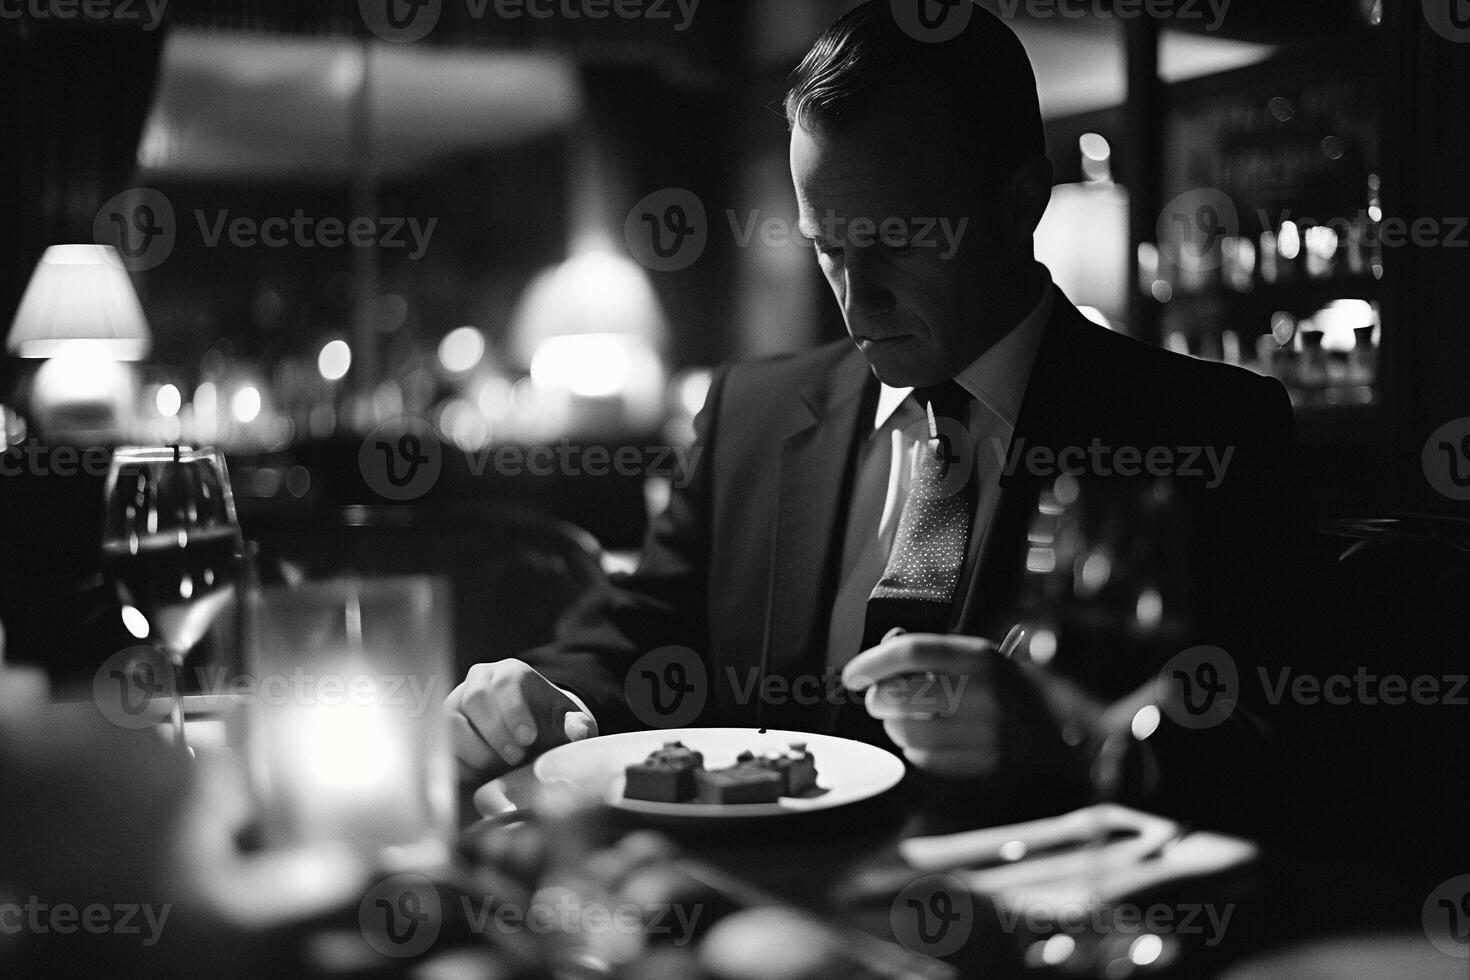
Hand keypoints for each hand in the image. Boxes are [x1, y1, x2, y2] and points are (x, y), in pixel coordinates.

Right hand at [446, 659, 596, 779]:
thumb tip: (579, 732)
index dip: (514, 710)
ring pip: (452, 723)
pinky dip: (463, 764)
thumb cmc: (546, 726)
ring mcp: (455, 705)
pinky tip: (483, 774)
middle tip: (515, 757)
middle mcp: (477, 682)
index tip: (528, 738)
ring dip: (477, 750)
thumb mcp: (565, 722)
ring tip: (500, 766)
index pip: (506, 681)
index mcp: (510, 673)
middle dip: (495, 732)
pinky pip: (443, 747)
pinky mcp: (443, 731)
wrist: (527, 739)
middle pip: (475, 698)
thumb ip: (576, 724)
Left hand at [842, 633, 1002, 777]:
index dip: (873, 662)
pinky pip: (925, 761)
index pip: (912, 652)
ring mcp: (988, 733)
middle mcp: (986, 693)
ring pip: (907, 731)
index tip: (853, 674)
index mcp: (981, 658)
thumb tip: (883, 650)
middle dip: (877, 699)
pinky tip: (927, 742)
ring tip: (904, 722)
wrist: (1058, 732)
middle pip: (902, 694)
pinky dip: (915, 752)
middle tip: (877, 700)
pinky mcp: (986, 766)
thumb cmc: (1006, 691)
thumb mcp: (978, 658)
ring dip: (894, 727)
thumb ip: (931, 651)